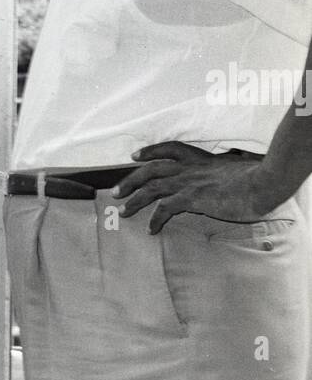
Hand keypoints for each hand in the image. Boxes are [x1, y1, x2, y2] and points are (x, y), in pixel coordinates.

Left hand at [113, 142, 277, 233]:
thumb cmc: (258, 177)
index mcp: (202, 159)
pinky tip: (151, 229)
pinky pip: (164, 209)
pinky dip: (154, 219)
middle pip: (151, 168)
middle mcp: (191, 168)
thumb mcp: (238, 170)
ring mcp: (189, 182)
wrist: (263, 182)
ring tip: (123, 211)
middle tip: (116, 191)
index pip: (170, 149)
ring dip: (134, 199)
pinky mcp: (191, 198)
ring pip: (151, 187)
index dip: (151, 151)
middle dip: (131, 179)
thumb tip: (229, 179)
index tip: (135, 156)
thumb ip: (226, 173)